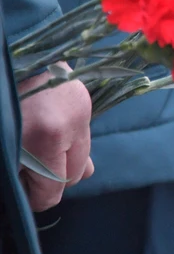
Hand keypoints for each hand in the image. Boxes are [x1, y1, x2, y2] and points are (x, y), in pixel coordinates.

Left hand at [18, 63, 93, 210]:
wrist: (13, 55)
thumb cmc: (1, 102)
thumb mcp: (4, 139)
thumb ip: (17, 168)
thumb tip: (28, 189)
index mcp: (47, 137)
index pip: (53, 192)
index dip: (35, 198)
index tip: (21, 189)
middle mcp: (73, 126)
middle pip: (73, 178)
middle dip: (50, 181)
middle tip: (26, 170)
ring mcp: (83, 112)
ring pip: (84, 158)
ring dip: (62, 162)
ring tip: (38, 151)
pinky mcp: (85, 100)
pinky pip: (82, 136)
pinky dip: (67, 141)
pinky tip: (47, 132)